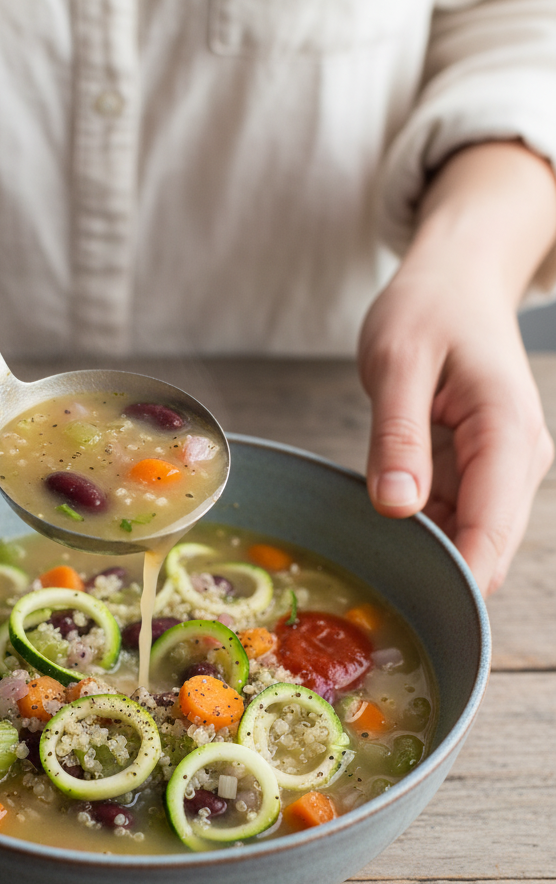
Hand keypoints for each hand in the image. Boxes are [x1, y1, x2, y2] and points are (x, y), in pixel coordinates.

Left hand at [360, 143, 555, 594]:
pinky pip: (452, 519)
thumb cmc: (429, 308)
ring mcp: (505, 471)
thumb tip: (398, 507)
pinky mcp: (484, 473)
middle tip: (364, 577)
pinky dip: (418, 527)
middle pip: (483, 549)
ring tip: (365, 543)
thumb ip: (397, 437)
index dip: (451, 581)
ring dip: (421, 551)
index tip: (400, 603)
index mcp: (508, 435)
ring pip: (467, 541)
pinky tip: (380, 519)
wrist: (458, 280)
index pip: (489, 534)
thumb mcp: (397, 362)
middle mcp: (520, 462)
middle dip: (430, 571)